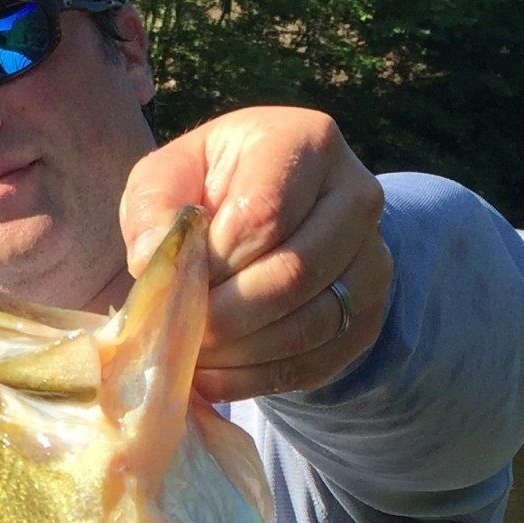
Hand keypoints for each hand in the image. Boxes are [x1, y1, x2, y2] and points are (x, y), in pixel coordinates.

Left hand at [120, 108, 392, 403]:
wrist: (276, 219)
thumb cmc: (211, 190)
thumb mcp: (170, 177)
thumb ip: (154, 207)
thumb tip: (150, 260)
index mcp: (307, 143)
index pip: (266, 214)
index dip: (215, 261)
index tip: (176, 280)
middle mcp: (357, 196)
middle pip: (294, 273)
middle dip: (225, 315)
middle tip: (177, 333)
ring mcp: (373, 261)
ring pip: (308, 325)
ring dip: (239, 353)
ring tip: (191, 356)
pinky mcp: (367, 317)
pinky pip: (313, 363)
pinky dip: (255, 379)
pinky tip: (213, 376)